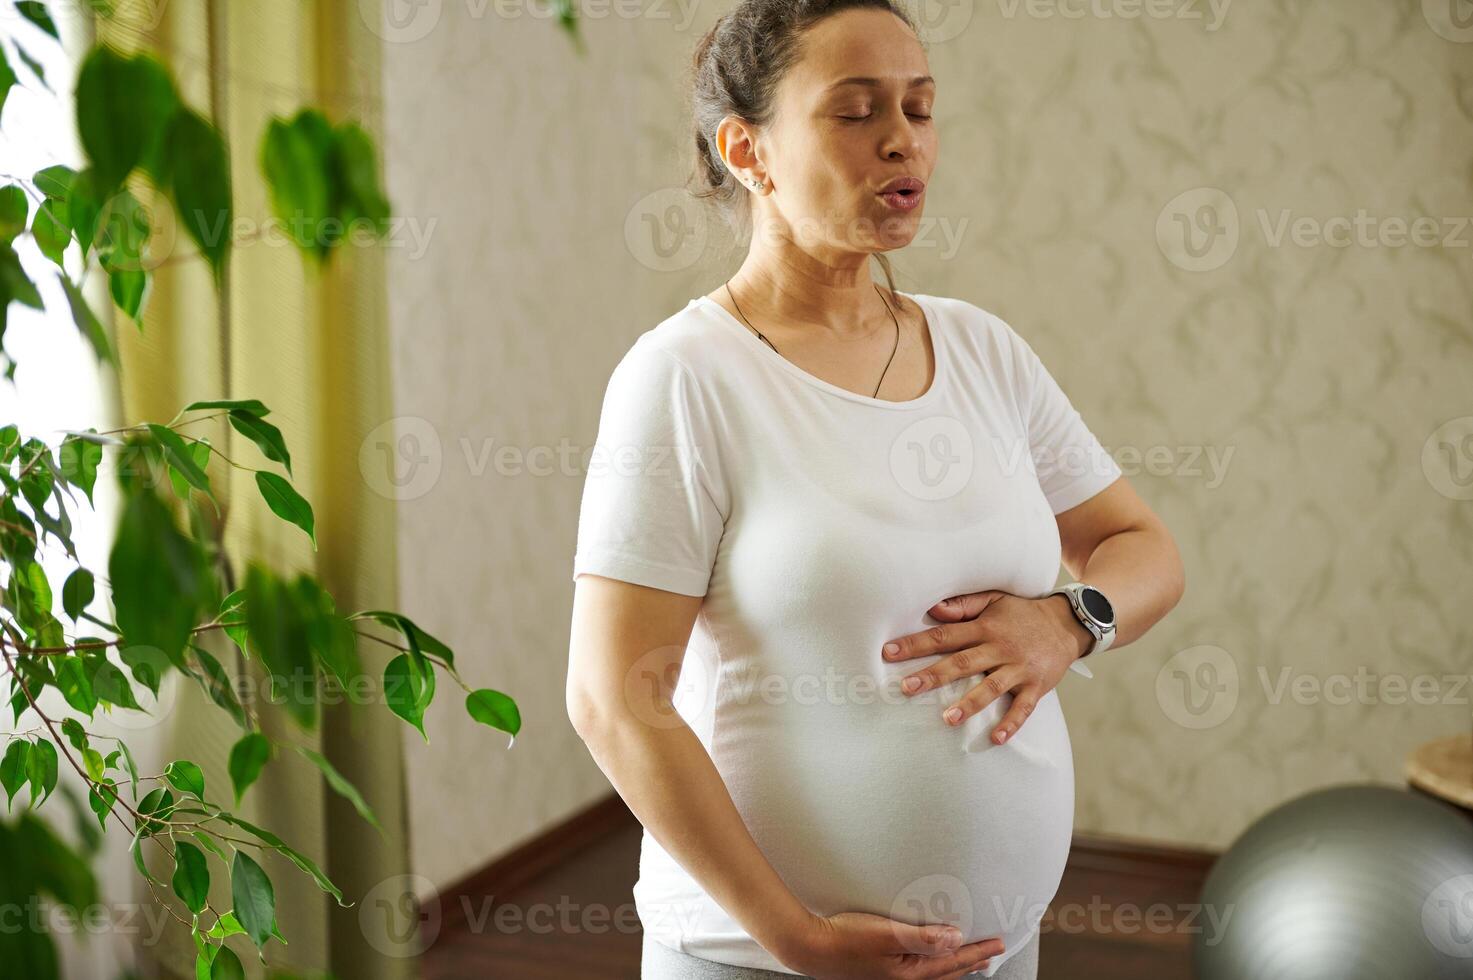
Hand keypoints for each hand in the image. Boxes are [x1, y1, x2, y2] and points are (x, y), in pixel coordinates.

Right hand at [778, 910, 1004, 979]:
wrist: (810, 947)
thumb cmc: (845, 939)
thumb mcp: (887, 934)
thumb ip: (923, 936)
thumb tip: (956, 937)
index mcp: (910, 973)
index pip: (952, 961)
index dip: (976, 951)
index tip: (998, 943)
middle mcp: (903, 979)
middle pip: (946, 972)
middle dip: (971, 962)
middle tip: (991, 955)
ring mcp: (890, 976)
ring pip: (933, 973)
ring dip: (953, 965)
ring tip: (967, 960)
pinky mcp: (879, 969)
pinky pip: (917, 969)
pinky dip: (932, 965)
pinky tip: (925, 959)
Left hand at [881, 590, 1093, 744]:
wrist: (1067, 624)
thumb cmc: (1022, 613)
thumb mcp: (994, 600)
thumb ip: (963, 604)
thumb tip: (933, 608)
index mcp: (985, 628)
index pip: (944, 635)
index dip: (916, 643)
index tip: (889, 652)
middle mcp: (1000, 648)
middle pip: (963, 663)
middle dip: (934, 675)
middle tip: (907, 687)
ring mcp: (1019, 669)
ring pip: (991, 688)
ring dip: (969, 704)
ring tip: (947, 718)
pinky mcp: (1036, 686)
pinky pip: (1023, 708)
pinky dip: (1011, 723)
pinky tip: (996, 738)